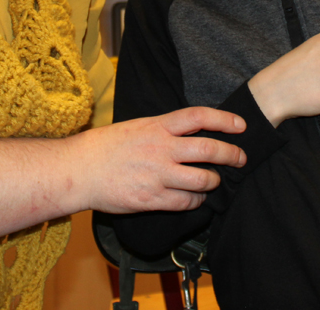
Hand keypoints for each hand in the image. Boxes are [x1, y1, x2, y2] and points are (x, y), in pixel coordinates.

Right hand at [74, 106, 245, 214]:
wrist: (78, 170)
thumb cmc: (105, 147)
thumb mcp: (137, 126)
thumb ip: (164, 129)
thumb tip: (190, 132)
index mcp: (157, 126)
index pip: (199, 116)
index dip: (224, 120)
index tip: (241, 126)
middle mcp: (161, 149)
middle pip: (209, 150)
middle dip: (231, 155)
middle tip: (240, 159)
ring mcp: (157, 175)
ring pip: (202, 180)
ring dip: (214, 182)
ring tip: (214, 181)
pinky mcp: (151, 199)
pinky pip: (185, 202)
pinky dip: (196, 201)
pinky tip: (195, 199)